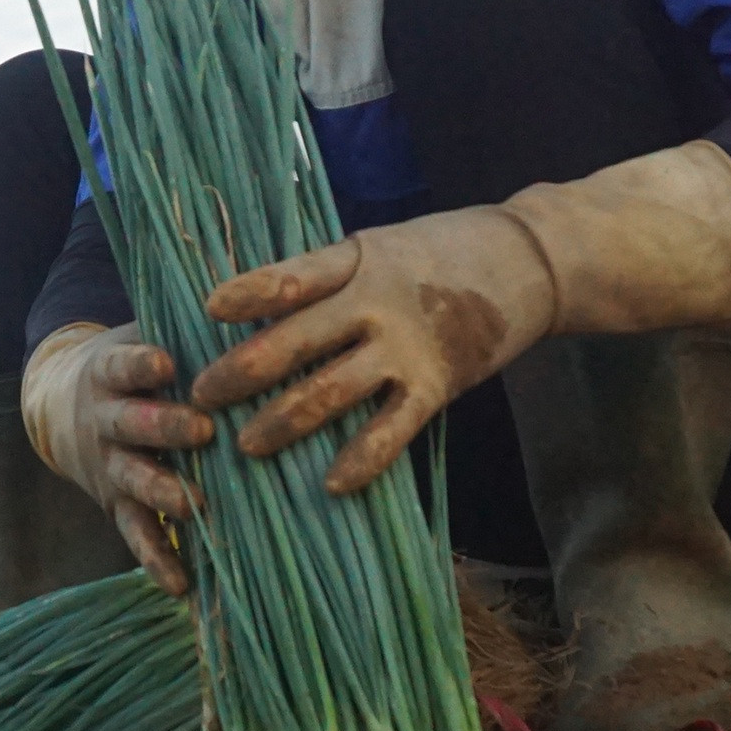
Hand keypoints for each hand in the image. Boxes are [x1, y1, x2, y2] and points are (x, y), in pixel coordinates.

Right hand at [19, 322, 215, 594]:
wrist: (58, 406)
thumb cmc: (130, 364)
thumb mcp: (141, 334)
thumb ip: (190, 327)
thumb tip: (262, 295)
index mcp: (110, 372)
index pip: (121, 364)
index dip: (139, 363)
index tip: (165, 361)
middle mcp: (105, 420)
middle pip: (131, 424)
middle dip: (164, 427)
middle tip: (203, 431)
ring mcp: (110, 466)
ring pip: (135, 480)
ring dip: (164, 492)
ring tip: (196, 506)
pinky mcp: (116, 505)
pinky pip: (136, 536)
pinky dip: (157, 560)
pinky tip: (183, 585)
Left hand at [190, 205, 558, 494]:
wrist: (530, 261)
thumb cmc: (441, 252)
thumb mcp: (377, 247)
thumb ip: (326, 276)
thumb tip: (255, 305)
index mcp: (355, 263)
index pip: (291, 278)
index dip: (246, 293)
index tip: (206, 311)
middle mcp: (374, 304)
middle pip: (294, 342)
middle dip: (241, 374)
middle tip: (201, 398)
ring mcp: (405, 347)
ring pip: (330, 392)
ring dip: (283, 422)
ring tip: (247, 446)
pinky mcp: (436, 385)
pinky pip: (390, 430)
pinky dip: (360, 459)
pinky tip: (331, 483)